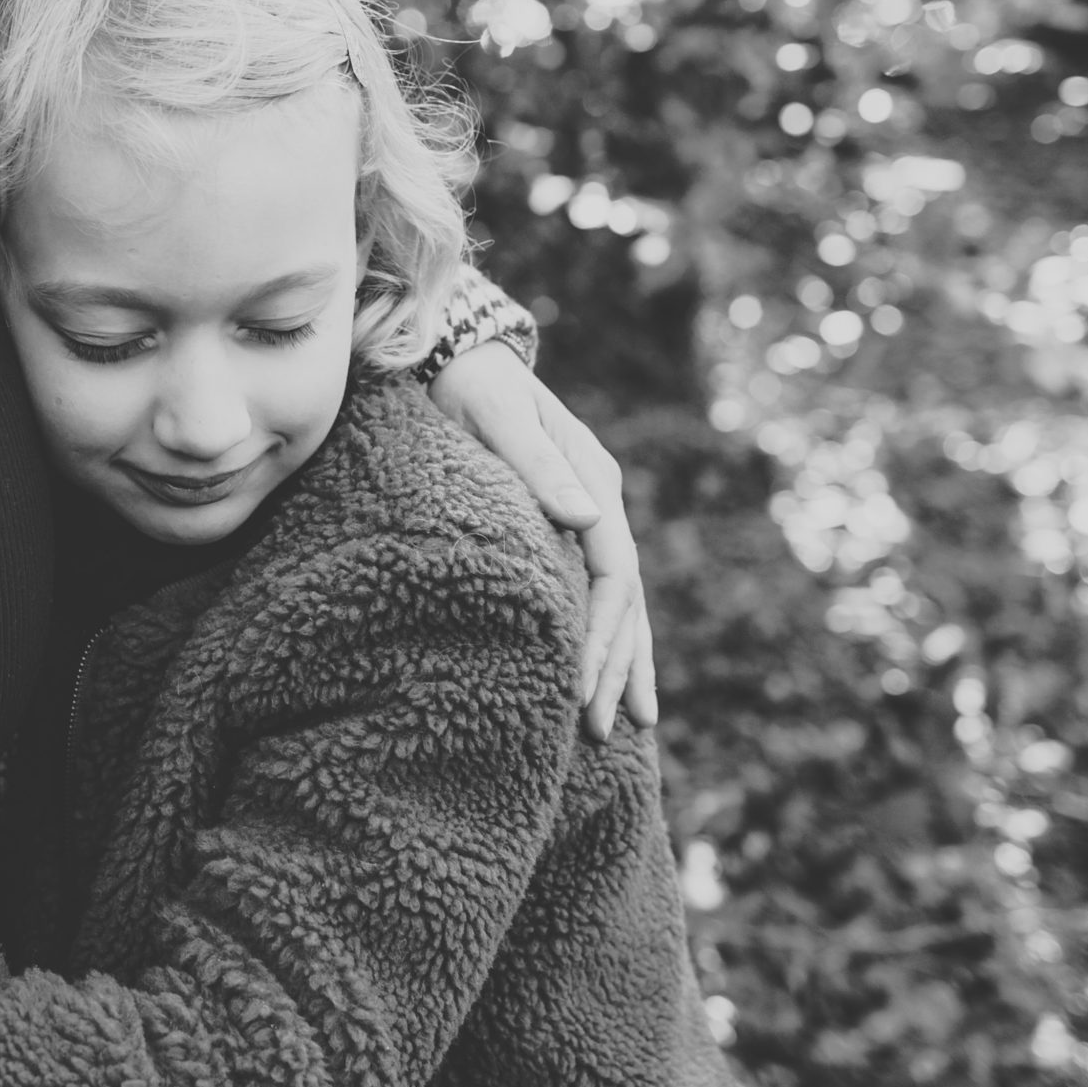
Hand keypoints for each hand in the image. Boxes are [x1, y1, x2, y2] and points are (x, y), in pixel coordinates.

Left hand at [427, 342, 656, 738]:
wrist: (458, 357)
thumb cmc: (471, 388)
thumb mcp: (499, 416)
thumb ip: (537, 466)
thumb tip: (586, 518)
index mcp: (594, 482)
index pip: (613, 575)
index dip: (604, 634)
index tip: (585, 687)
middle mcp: (599, 504)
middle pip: (623, 600)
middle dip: (616, 666)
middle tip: (601, 729)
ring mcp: (588, 517)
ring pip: (619, 604)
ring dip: (622, 663)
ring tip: (629, 724)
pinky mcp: (565, 528)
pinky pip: (594, 594)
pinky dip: (606, 639)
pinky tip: (605, 677)